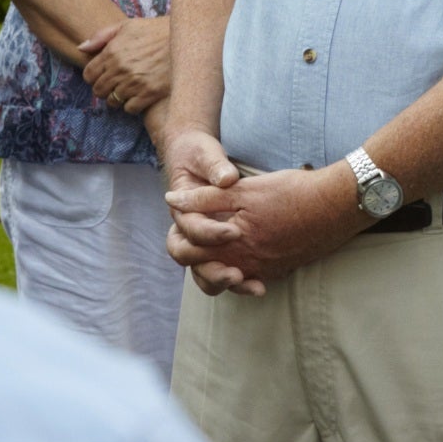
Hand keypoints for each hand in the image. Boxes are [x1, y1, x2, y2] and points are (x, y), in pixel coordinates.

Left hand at [80, 17, 172, 112]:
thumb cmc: (157, 30)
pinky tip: (139, 96)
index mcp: (112, 51)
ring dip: (117, 98)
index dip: (93, 77)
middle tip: (115, 85)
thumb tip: (81, 48)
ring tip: (127, 90)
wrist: (187, 38)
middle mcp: (120, 68)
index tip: (103, 76)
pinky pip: (130, 108)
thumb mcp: (128, 25)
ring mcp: (134, 82)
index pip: (89, 74)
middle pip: (99, 90)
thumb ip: (101, 36)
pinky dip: (132, 105)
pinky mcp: (149, 93)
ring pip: (113, 101)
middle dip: (104, 88)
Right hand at [157, 128, 256, 296]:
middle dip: (213, 268)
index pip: (191, 230)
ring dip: (223, 281)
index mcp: (182, 211)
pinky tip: (260, 286)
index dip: (210, 233)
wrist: (196, 158)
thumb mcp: (207, 155)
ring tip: (249, 284)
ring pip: (205, 273)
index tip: (234, 231)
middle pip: (192, 260)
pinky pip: (224, 272)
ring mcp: (203, 243)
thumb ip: (215, 167)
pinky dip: (239, 282)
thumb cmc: (199, 155)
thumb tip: (227, 178)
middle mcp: (189, 232)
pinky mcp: (221, 250)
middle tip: (236, 272)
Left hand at [167, 153, 366, 293]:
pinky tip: (244, 260)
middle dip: (195, 256)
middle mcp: (246, 264)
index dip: (179, 237)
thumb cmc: (291, 192)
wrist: (336, 205)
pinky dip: (243, 273)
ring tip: (215, 251)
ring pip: (228, 279)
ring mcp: (264, 271)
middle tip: (194, 238)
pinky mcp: (281, 271)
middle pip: (204, 272)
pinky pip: (252, 280)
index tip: (181, 223)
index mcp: (231, 244)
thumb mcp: (243, 190)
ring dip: (218, 267)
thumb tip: (172, 202)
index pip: (188, 252)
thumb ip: (205, 198)